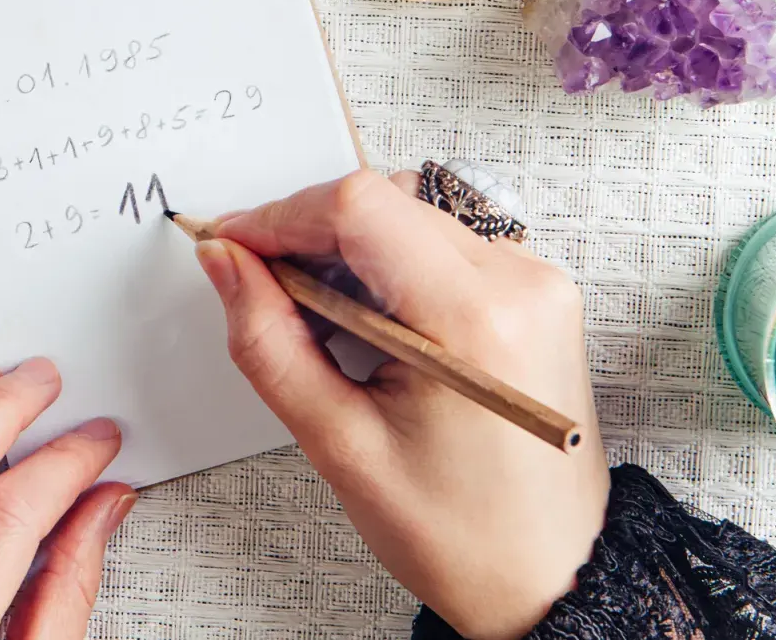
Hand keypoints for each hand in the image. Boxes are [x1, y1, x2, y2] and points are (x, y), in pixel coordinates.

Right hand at [197, 170, 608, 639]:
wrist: (548, 577)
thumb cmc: (461, 534)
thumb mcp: (340, 444)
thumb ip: (269, 341)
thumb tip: (226, 263)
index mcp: (476, 320)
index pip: (361, 206)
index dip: (281, 216)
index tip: (234, 246)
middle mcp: (521, 283)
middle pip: (386, 199)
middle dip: (309, 232)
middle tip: (265, 290)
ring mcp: (537, 282)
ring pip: (413, 211)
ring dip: (350, 247)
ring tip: (323, 322)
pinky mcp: (536, 291)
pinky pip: (445, 240)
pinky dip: (391, 263)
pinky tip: (370, 323)